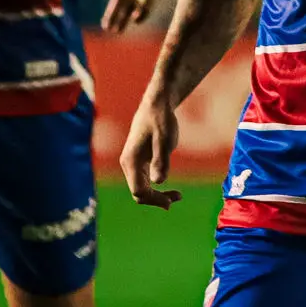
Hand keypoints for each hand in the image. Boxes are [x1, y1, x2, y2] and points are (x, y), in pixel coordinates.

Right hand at [121, 86, 182, 208]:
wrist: (157, 105)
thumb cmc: (161, 120)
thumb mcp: (165, 140)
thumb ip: (161, 161)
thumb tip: (158, 182)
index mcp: (130, 161)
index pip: (138, 191)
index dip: (154, 199)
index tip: (171, 201)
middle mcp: (127, 164)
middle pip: (138, 193)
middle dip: (157, 199)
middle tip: (178, 197)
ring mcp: (132, 163)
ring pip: (141, 188)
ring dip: (157, 194)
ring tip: (177, 195)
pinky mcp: (138, 161)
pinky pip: (144, 181)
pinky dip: (156, 187)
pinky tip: (168, 188)